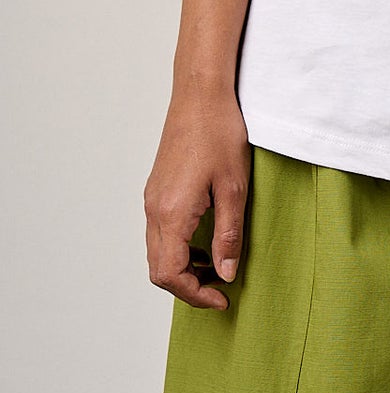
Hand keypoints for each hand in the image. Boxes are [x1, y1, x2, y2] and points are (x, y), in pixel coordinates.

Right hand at [144, 87, 250, 310]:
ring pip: (157, 252)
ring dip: (182, 267)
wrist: (201, 94)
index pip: (171, 274)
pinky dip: (179, 247)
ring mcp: (152, 198)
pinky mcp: (156, 188)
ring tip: (216, 264)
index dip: (195, 294)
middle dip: (188, 286)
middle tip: (220, 287)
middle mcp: (154, 209)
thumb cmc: (220, 133)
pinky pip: (160, 232)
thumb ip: (229, 234)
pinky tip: (206, 238)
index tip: (222, 298)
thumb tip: (225, 274)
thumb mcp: (234, 187)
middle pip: (158, 269)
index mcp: (172, 212)